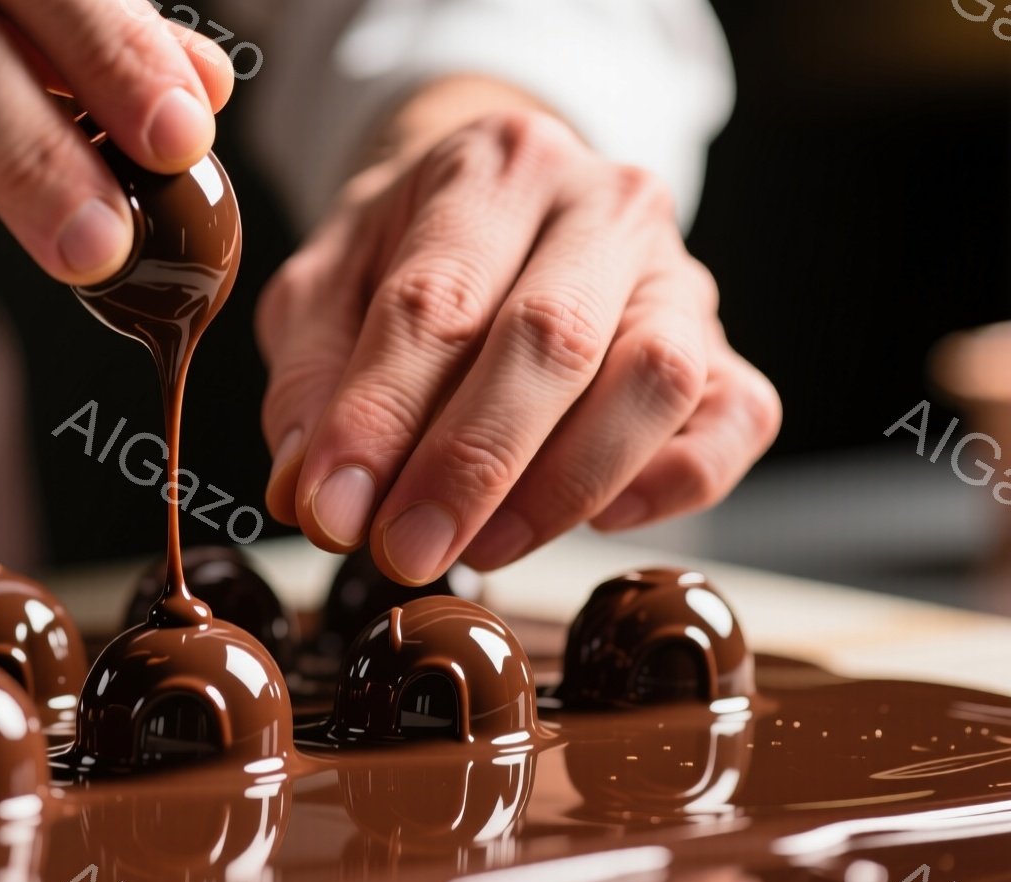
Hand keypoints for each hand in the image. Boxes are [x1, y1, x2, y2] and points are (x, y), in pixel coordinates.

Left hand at [257, 90, 779, 584]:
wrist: (498, 211)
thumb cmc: (403, 257)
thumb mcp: (323, 290)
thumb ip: (310, 384)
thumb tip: (312, 496)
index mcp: (492, 166)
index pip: (435, 301)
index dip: (379, 418)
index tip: (334, 512)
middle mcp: (603, 203)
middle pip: (551, 338)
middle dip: (470, 465)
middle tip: (403, 551)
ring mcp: (680, 273)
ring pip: (656, 379)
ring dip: (563, 486)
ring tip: (480, 545)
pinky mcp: (725, 347)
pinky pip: (735, 421)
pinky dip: (669, 484)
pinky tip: (591, 519)